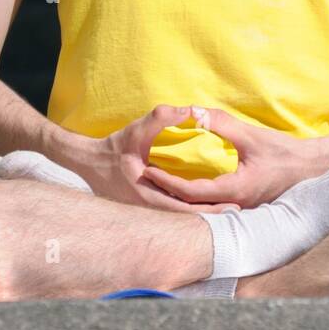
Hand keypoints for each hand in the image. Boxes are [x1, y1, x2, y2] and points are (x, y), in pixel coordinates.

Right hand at [86, 105, 242, 213]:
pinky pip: (173, 213)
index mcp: (147, 197)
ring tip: (230, 210)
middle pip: (187, 220)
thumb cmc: (112, 147)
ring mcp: (147, 212)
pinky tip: (208, 205)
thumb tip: (190, 109)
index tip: (233, 206)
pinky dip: (191, 210)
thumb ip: (162, 119)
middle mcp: (148, 210)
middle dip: (213, 216)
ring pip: (180, 219)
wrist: (89, 162)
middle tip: (239, 211)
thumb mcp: (136, 130)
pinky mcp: (147, 209)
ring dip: (203, 215)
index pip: (185, 210)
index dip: (210, 210)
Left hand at [141, 107, 328, 208]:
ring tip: (161, 186)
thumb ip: (222, 124)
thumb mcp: (252, 135)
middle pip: (192, 207)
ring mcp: (242, 210)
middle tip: (145, 182)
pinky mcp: (246, 207)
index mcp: (234, 190)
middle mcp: (236, 206)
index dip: (167, 182)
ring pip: (203, 210)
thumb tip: (194, 112)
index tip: (148, 172)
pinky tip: (188, 190)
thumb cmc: (286, 153)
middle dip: (167, 195)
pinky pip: (215, 208)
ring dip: (181, 200)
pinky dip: (197, 200)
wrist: (316, 170)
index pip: (190, 192)